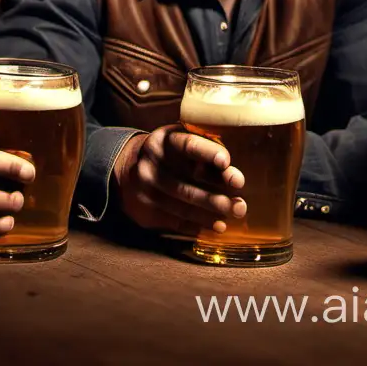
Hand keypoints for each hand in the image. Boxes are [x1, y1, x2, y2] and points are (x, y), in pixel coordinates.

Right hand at [112, 125, 246, 234]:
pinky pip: (175, 222)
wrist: (126, 169)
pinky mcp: (144, 211)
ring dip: (211, 215)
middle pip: (187, 185)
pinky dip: (197, 226)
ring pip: (183, 207)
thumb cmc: (168, 154)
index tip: (226, 162)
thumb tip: (233, 172)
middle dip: (216, 197)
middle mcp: (151, 164)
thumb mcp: (178, 141)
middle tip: (240, 205)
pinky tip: (214, 226)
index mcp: (164, 140)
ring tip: (231, 216)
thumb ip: (202, 148)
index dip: (207, 153)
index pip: (187, 145)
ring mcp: (145, 189)